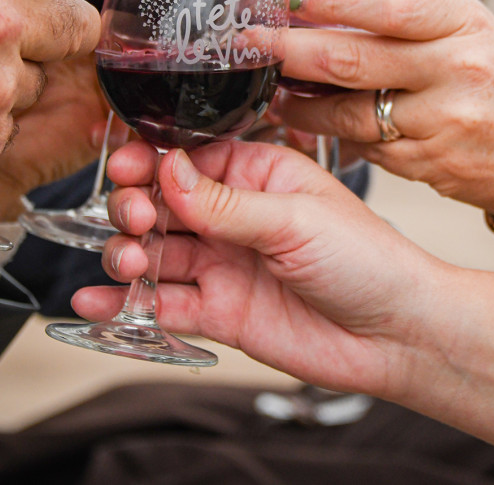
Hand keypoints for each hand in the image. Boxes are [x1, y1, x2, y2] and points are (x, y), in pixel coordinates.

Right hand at [74, 139, 446, 397]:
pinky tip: (98, 302)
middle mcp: (236, 217)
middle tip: (134, 218)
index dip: (153, 162)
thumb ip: (226, 202)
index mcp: (260, 174)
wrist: (396, 334)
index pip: (190, 158)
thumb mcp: (296, 219)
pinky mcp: (219, 312)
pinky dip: (126, 304)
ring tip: (127, 262)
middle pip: (163, 203)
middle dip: (136, 207)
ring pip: (156, 252)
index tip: (128, 169)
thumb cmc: (369, 261)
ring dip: (128, 253)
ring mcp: (224, 264)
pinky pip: (163, 304)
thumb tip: (169, 169)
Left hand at [276, 0, 493, 227]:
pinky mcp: (431, 166)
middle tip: (248, 41)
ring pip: (350, 112)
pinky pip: (366, 146)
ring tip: (271, 87)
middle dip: (291, 52)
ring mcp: (445, 122)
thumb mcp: (460, 18)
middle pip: (355, 60)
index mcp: (462, 20)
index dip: (332, 1)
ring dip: (300, 103)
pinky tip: (310, 122)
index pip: (388, 6)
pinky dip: (334, 134)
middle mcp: (457, 69)